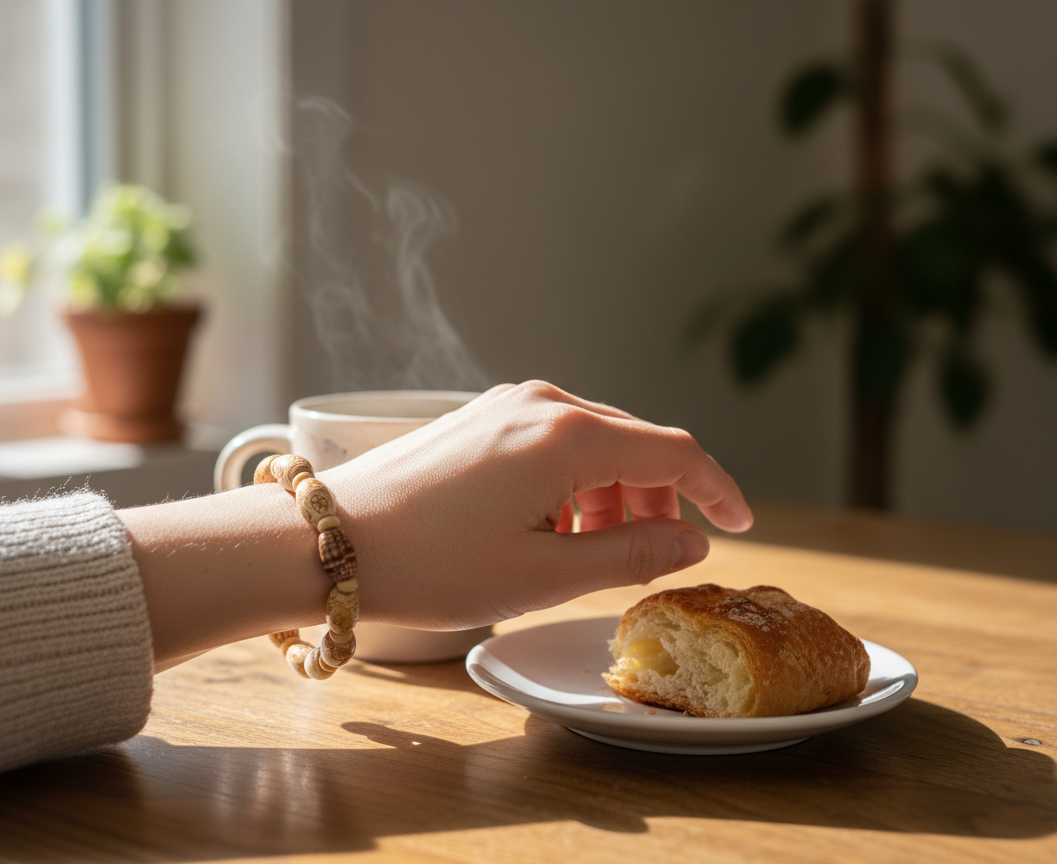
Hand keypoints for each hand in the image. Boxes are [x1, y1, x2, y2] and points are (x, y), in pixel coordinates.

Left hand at [325, 381, 752, 629]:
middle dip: (658, 500)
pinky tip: (550, 528)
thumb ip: (633, 555)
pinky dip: (572, 484)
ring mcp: (504, 405)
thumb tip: (694, 541)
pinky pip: (551, 443)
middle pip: (635, 443)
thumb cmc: (431, 565)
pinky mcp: (477, 418)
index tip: (742, 526)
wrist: (326, 541)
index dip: (719, 489)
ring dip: (613, 495)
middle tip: (650, 558)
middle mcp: (542, 403)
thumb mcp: (545, 575)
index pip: (675, 451)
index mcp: (569, 436)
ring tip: (590, 553)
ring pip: (593, 443)